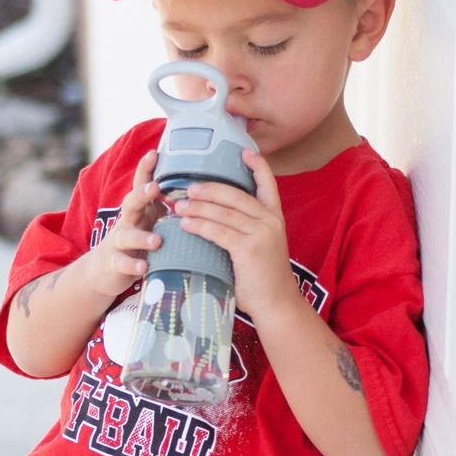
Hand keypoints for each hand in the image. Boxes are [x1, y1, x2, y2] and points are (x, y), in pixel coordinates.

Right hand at [84, 149, 163, 297]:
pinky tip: (143, 267)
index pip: (142, 185)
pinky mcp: (114, 263)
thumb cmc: (137, 243)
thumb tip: (203, 196)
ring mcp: (119, 242)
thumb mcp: (151, 223)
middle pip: (131, 202)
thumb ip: (170, 211)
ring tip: (157, 240)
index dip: (146, 169)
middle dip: (142, 193)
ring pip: (127, 235)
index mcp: (141, 210)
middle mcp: (128, 222)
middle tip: (155, 187)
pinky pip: (122, 263)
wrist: (104, 270)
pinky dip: (132, 265)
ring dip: (142, 236)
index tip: (155, 153)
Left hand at [173, 149, 299, 319]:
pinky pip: (218, 231)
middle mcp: (270, 221)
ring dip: (198, 206)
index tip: (244, 151)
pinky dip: (199, 225)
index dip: (257, 166)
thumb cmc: (264, 280)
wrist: (277, 304)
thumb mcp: (261, 247)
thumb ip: (246, 231)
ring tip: (178, 204)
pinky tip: (185, 223)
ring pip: (223, 212)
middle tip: (187, 186)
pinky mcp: (248, 248)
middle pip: (236, 194)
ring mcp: (261, 234)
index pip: (268, 184)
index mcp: (275, 218)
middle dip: (209, 188)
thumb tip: (217, 218)